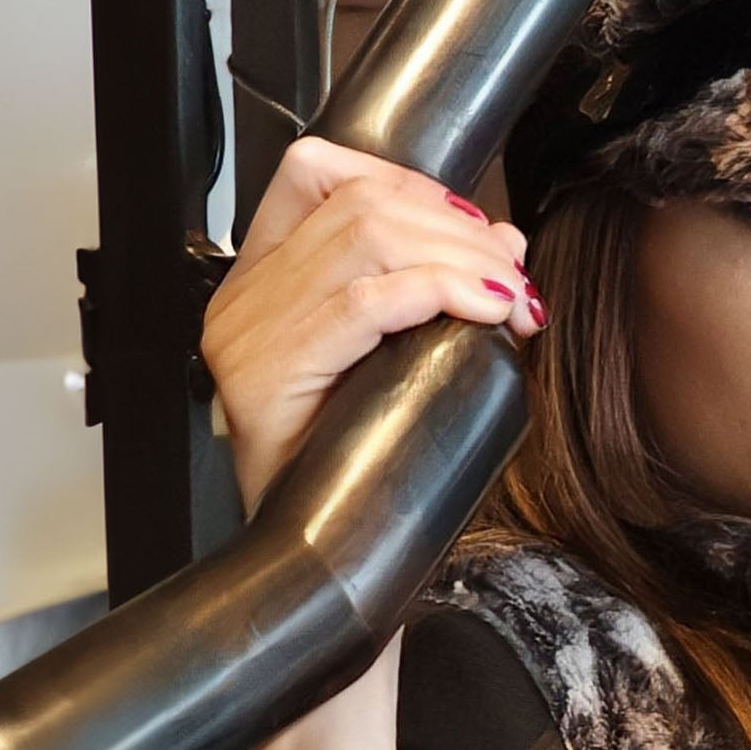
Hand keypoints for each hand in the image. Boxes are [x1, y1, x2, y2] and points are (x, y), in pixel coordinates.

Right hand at [202, 135, 547, 749]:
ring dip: (460, 256)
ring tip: (508, 295)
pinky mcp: (260, 382)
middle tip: (511, 270)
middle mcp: (239, 301)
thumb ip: (437, 289)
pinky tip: (485, 312)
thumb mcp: (405, 360)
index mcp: (262, 281)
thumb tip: (506, 236)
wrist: (334, 578)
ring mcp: (242, 339)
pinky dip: (439, 294)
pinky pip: (360, 305)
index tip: (467, 219)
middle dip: (455, 224)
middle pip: (357, 199)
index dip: (404, 176)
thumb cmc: (370, 471)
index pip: (316, 170)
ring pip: (366, 241)